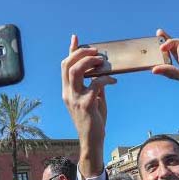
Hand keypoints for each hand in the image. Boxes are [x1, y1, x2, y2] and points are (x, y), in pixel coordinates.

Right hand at [61, 35, 115, 177]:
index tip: (76, 38)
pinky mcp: (86, 104)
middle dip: (82, 54)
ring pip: (76, 71)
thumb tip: (101, 72)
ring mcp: (75, 99)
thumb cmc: (93, 121)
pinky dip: (106, 79)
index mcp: (67, 91)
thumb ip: (93, 86)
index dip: (71, 51)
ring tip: (103, 61)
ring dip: (90, 62)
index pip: (64, 66)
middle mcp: (68, 93)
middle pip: (68, 65)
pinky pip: (95, 84)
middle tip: (97, 52)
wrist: (92, 141)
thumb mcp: (93, 100)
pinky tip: (114, 81)